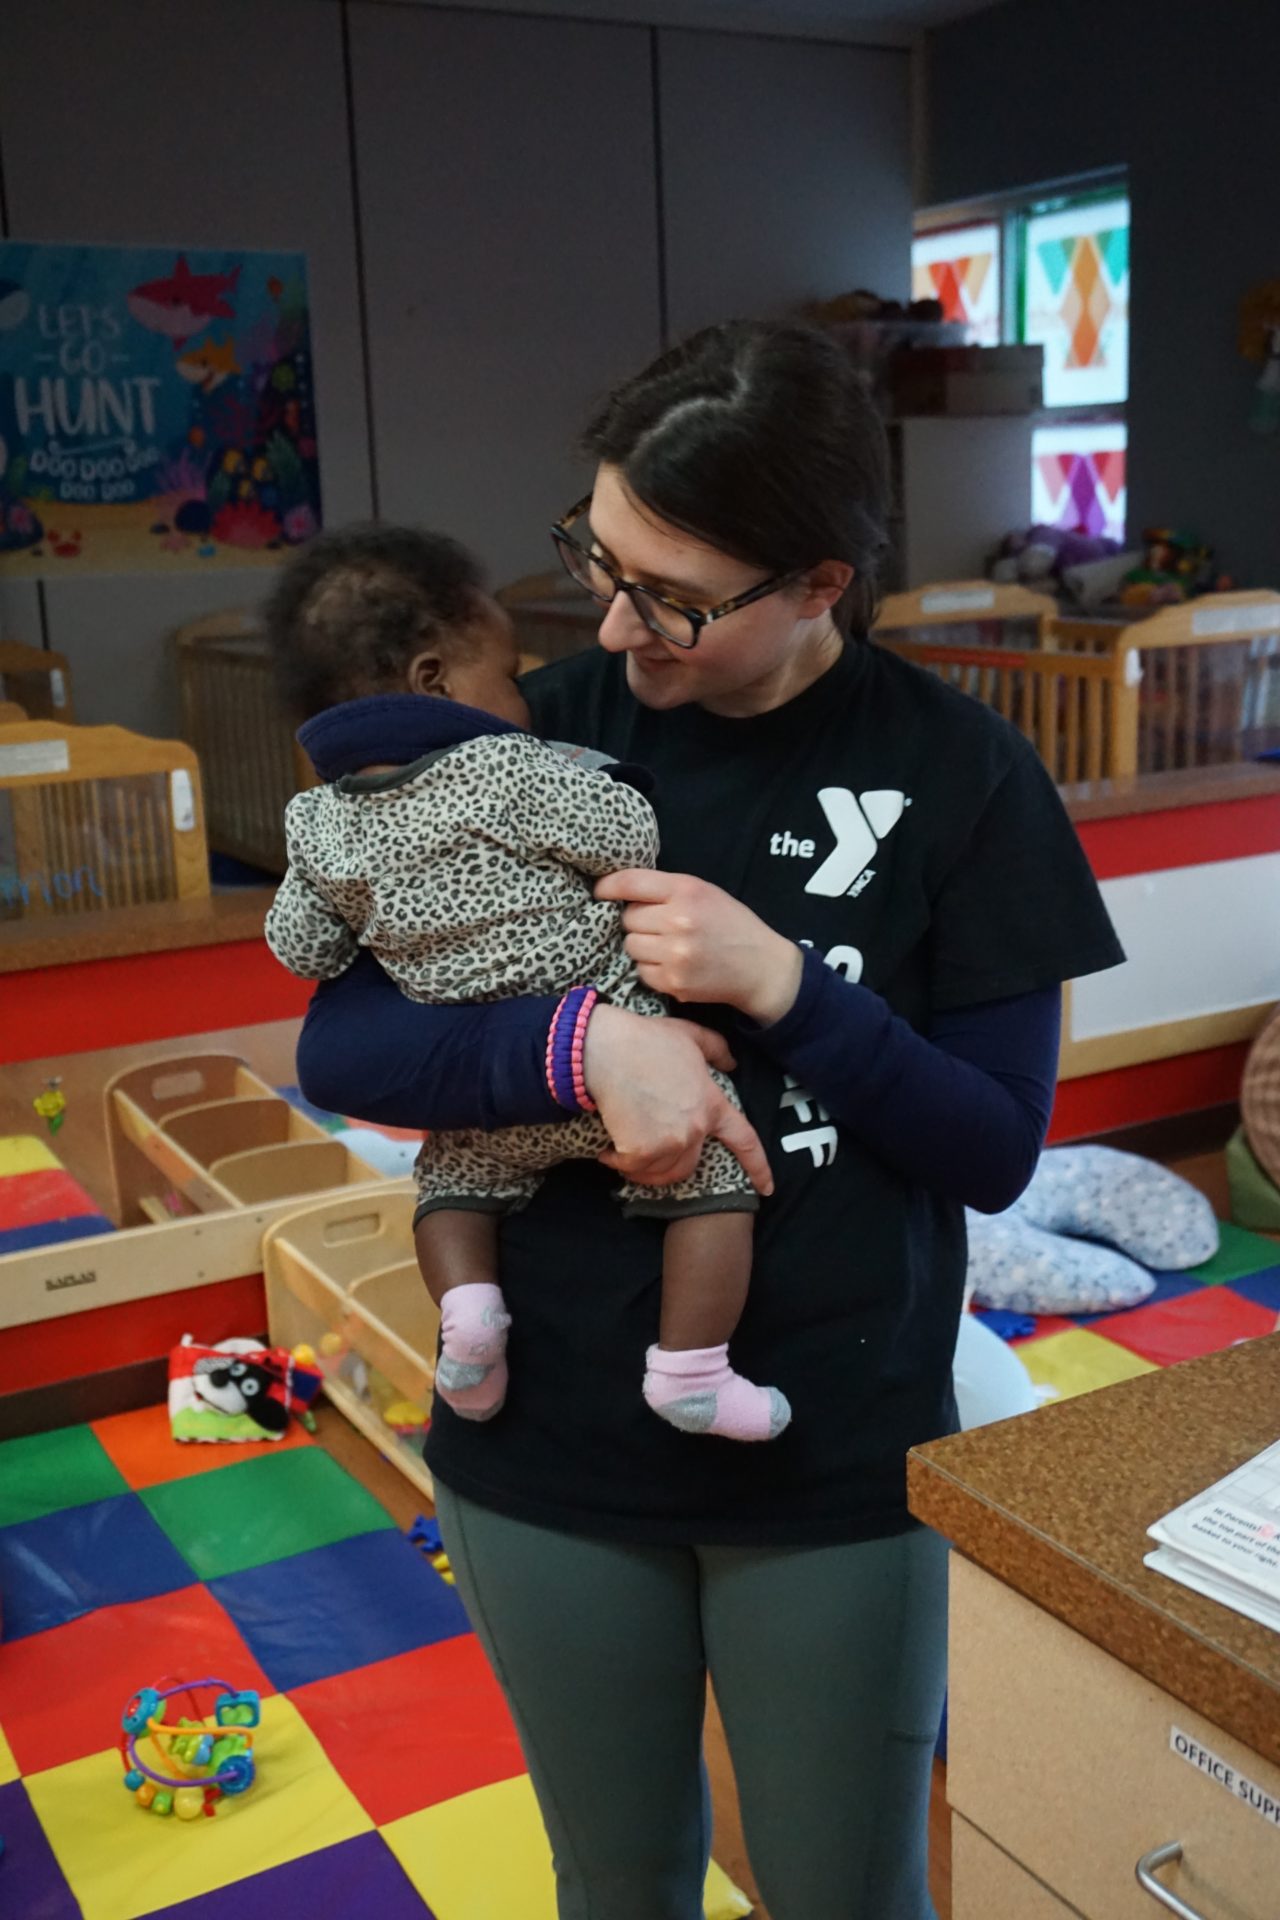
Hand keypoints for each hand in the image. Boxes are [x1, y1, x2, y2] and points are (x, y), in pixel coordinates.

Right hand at [582, 1004, 772, 1195]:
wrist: (604, 1050)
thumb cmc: (645, 1039)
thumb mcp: (689, 1035)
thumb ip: (716, 1049)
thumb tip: (732, 1064)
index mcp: (711, 1104)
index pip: (744, 1141)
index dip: (758, 1167)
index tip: (767, 1188)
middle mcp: (694, 1129)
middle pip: (690, 1164)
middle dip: (670, 1159)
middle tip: (648, 1144)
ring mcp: (668, 1143)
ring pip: (661, 1171)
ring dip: (644, 1164)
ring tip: (626, 1145)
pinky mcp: (640, 1152)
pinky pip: (632, 1169)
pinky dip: (618, 1162)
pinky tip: (608, 1149)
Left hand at [595, 869, 803, 1026]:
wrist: (760, 967)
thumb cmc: (731, 924)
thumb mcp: (705, 892)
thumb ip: (666, 889)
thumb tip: (618, 893)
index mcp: (687, 890)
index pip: (630, 883)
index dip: (607, 887)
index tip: (600, 892)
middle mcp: (679, 920)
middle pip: (628, 918)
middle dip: (637, 921)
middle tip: (659, 926)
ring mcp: (676, 954)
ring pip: (630, 945)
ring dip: (642, 946)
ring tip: (667, 946)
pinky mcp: (674, 982)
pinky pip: (641, 971)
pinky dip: (651, 969)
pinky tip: (672, 965)